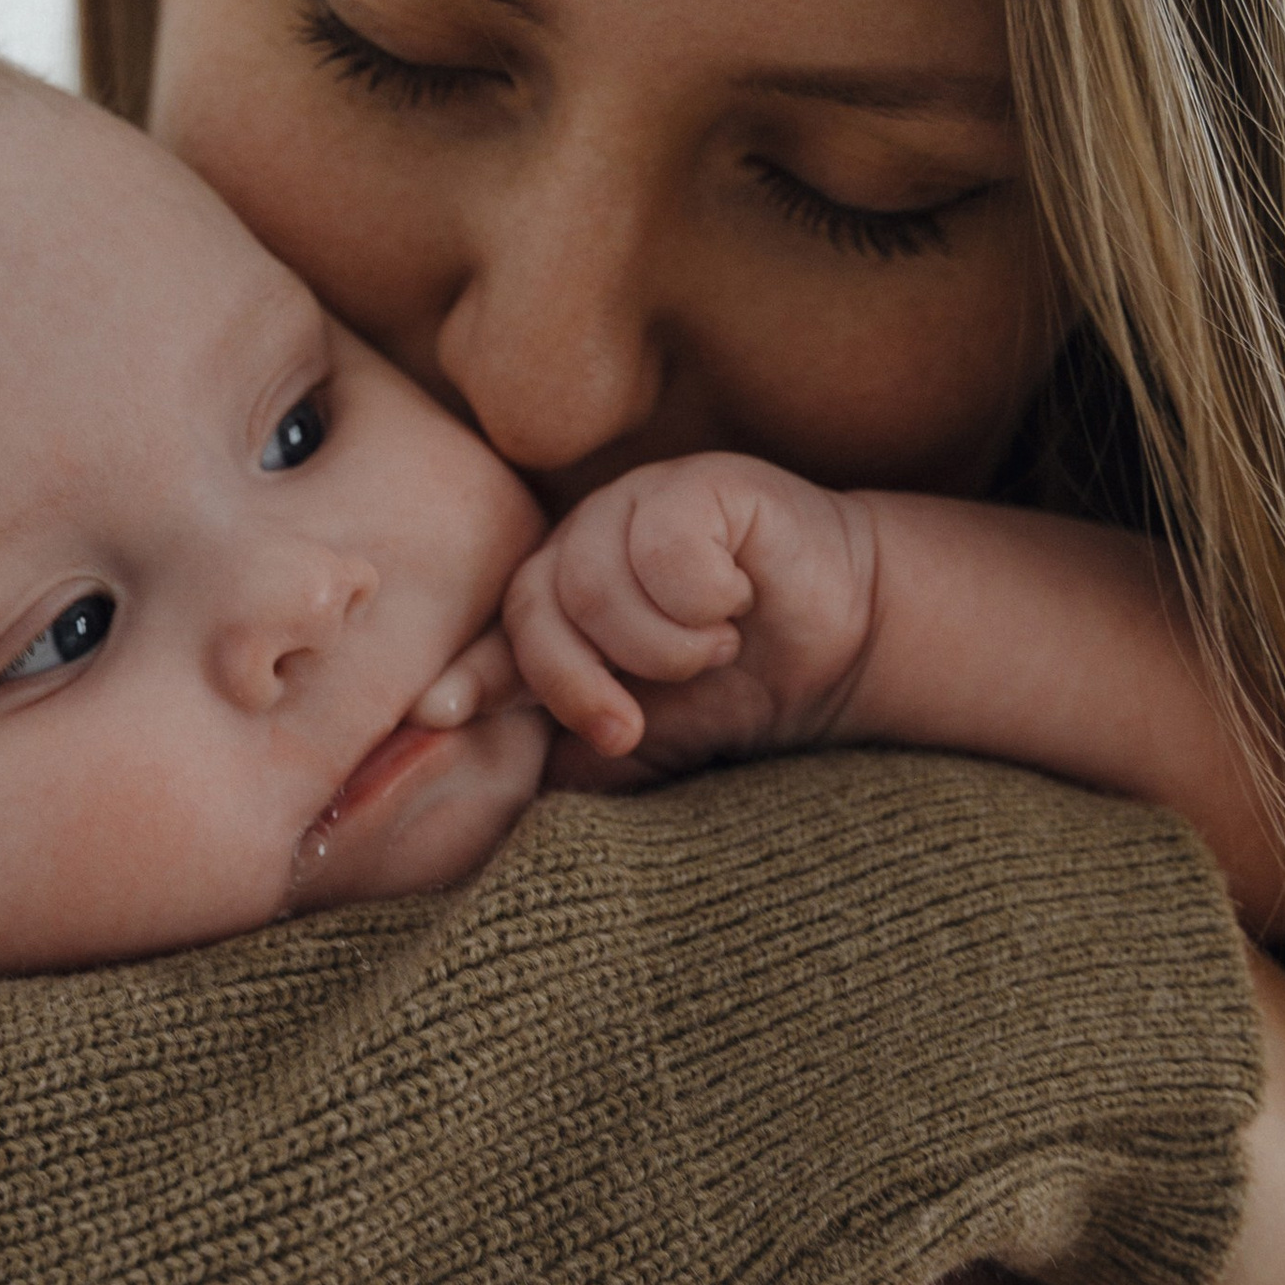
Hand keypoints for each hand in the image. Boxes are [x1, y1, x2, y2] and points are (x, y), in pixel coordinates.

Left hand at [502, 457, 878, 766]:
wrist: (847, 643)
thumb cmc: (738, 689)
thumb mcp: (651, 740)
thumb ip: (579, 756)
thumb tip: (506, 801)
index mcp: (560, 603)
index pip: (497, 637)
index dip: (469, 674)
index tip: (437, 714)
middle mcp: (585, 545)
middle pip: (536, 611)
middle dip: (577, 686)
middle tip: (626, 730)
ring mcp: (636, 505)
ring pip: (597, 583)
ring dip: (663, 646)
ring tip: (715, 651)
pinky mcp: (698, 483)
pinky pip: (665, 547)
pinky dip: (705, 596)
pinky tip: (739, 599)